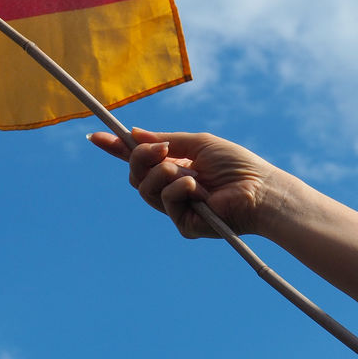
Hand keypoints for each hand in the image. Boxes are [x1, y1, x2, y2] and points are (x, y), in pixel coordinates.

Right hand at [87, 128, 285, 238]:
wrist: (262, 190)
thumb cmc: (237, 165)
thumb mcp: (197, 144)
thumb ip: (165, 140)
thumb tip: (134, 134)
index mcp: (174, 167)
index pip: (139, 160)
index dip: (117, 149)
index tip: (95, 137)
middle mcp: (171, 188)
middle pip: (135, 175)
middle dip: (140, 158)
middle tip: (160, 150)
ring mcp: (177, 208)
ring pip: (144, 190)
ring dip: (161, 174)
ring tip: (185, 171)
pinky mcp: (184, 224)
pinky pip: (166, 203)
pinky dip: (178, 190)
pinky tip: (197, 189)